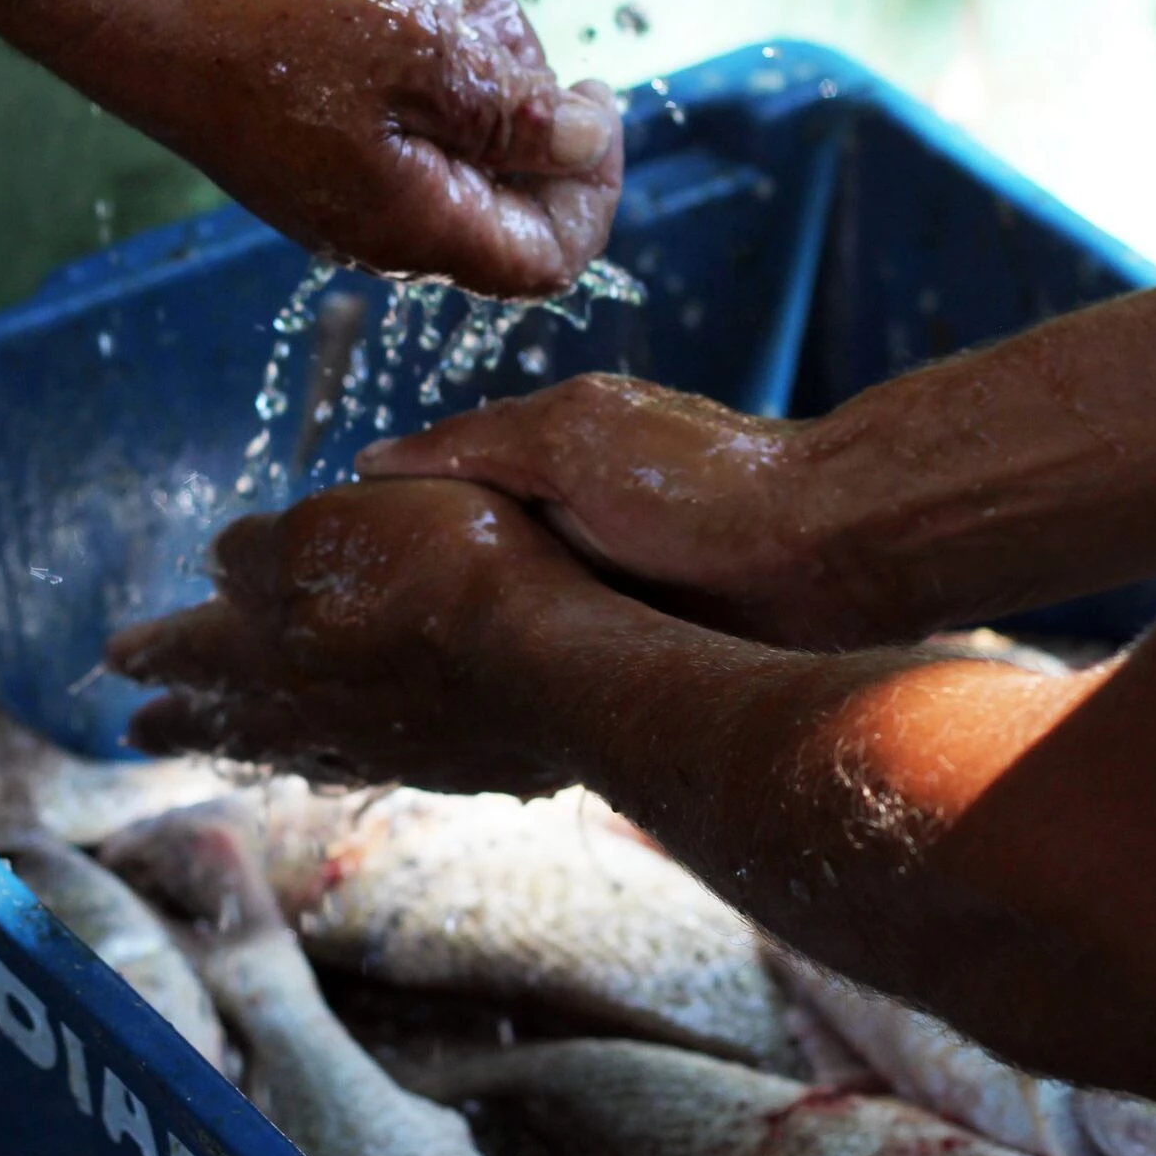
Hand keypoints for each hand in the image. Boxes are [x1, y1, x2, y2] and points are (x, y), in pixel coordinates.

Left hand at [105, 480, 611, 790]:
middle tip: (137, 729)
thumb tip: (224, 563)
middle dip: (180, 714)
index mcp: (272, 639)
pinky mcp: (441, 764)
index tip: (116, 658)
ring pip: (289, 746)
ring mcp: (376, 744)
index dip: (156, 645)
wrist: (556, 668)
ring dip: (246, 744)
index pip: (192, 642)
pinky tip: (335, 757)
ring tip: (222, 748)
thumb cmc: (451, 572)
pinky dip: (328, 758)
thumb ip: (269, 548)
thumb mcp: (341, 525)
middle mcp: (310, 707)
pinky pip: (358, 763)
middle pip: (227, 712)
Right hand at [125, 0, 623, 297]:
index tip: (591, 96)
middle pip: (506, 175)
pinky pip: (388, 88)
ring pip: (449, 115)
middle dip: (512, 81)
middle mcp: (381, 222)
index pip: (549, 256)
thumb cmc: (267, 24)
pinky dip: (387, 27)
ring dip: (444, 35)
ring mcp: (343, 178)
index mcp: (416, 227)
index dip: (591, 183)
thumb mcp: (422, 51)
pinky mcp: (312, 132)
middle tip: (475, 12)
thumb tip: (583, 144)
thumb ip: (515, 113)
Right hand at [354, 373, 849, 644]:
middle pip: (464, 563)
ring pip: (505, 623)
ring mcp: (600, 585)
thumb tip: (370, 462)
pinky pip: (557, 666)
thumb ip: (474, 446)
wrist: (827, 558)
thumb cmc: (704, 487)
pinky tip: (482, 715)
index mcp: (545, 458)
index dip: (383, 527)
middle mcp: (567, 519)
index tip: (328, 568)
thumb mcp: (570, 441)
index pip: (436, 491)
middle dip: (417, 601)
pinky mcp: (633, 643)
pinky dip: (524, 682)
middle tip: (350, 650)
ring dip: (470, 652)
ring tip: (401, 692)